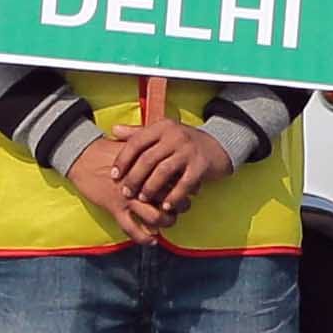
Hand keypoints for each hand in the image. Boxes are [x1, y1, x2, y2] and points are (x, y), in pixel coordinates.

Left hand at [117, 116, 238, 233]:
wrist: (219, 144)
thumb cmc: (183, 141)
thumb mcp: (162, 132)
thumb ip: (138, 132)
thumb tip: (113, 130)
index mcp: (162, 127)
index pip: (137, 142)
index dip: (123, 160)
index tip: (114, 175)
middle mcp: (175, 136)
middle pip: (148, 159)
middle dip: (134, 178)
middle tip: (125, 193)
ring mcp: (189, 150)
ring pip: (164, 172)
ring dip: (151, 188)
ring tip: (143, 199)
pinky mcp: (201, 165)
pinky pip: (184, 184)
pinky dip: (174, 196)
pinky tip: (166, 206)